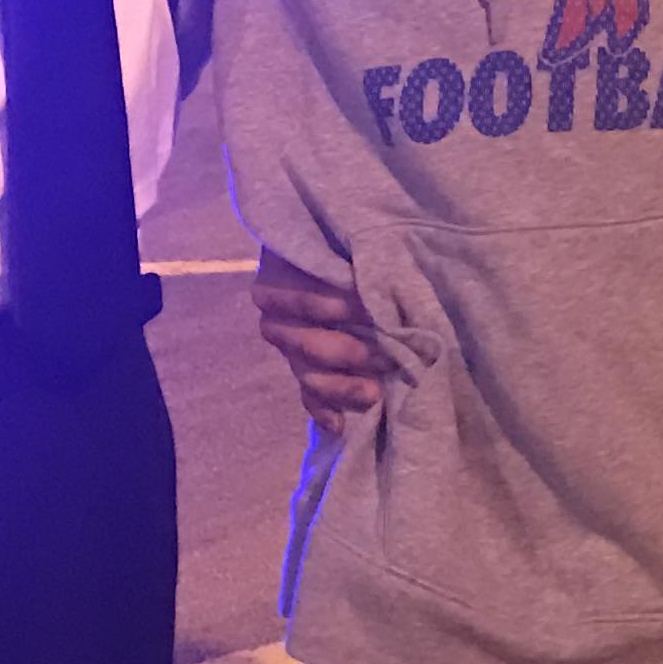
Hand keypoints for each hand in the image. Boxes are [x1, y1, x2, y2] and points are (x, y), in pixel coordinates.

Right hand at [252, 250, 388, 428]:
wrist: (328, 251)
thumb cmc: (342, 243)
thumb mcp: (346, 239)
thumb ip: (358, 253)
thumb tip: (387, 272)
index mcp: (277, 278)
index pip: (300, 299)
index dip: (333, 305)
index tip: (370, 308)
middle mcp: (275, 315)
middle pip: (306, 343)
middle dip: (348, 352)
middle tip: (387, 356)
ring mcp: (288, 346)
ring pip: (308, 373)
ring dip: (341, 387)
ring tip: (373, 394)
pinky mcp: (302, 368)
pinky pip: (307, 395)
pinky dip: (323, 410)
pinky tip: (340, 424)